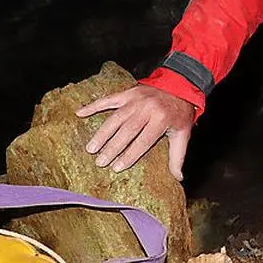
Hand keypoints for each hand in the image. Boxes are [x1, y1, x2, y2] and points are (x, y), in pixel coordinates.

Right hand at [76, 84, 194, 180]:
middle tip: (100, 162)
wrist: (181, 85)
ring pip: (115, 118)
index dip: (129, 155)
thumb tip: (178, 177)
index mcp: (161, 120)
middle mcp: (147, 109)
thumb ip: (177, 156)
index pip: (143, 141)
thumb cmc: (179, 112)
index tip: (116, 167)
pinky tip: (80, 113)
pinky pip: (108, 99)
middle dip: (112, 148)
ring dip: (102, 133)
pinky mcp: (128, 93)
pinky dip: (93, 106)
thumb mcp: (183, 133)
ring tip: (91, 148)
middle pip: (127, 131)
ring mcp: (136, 100)